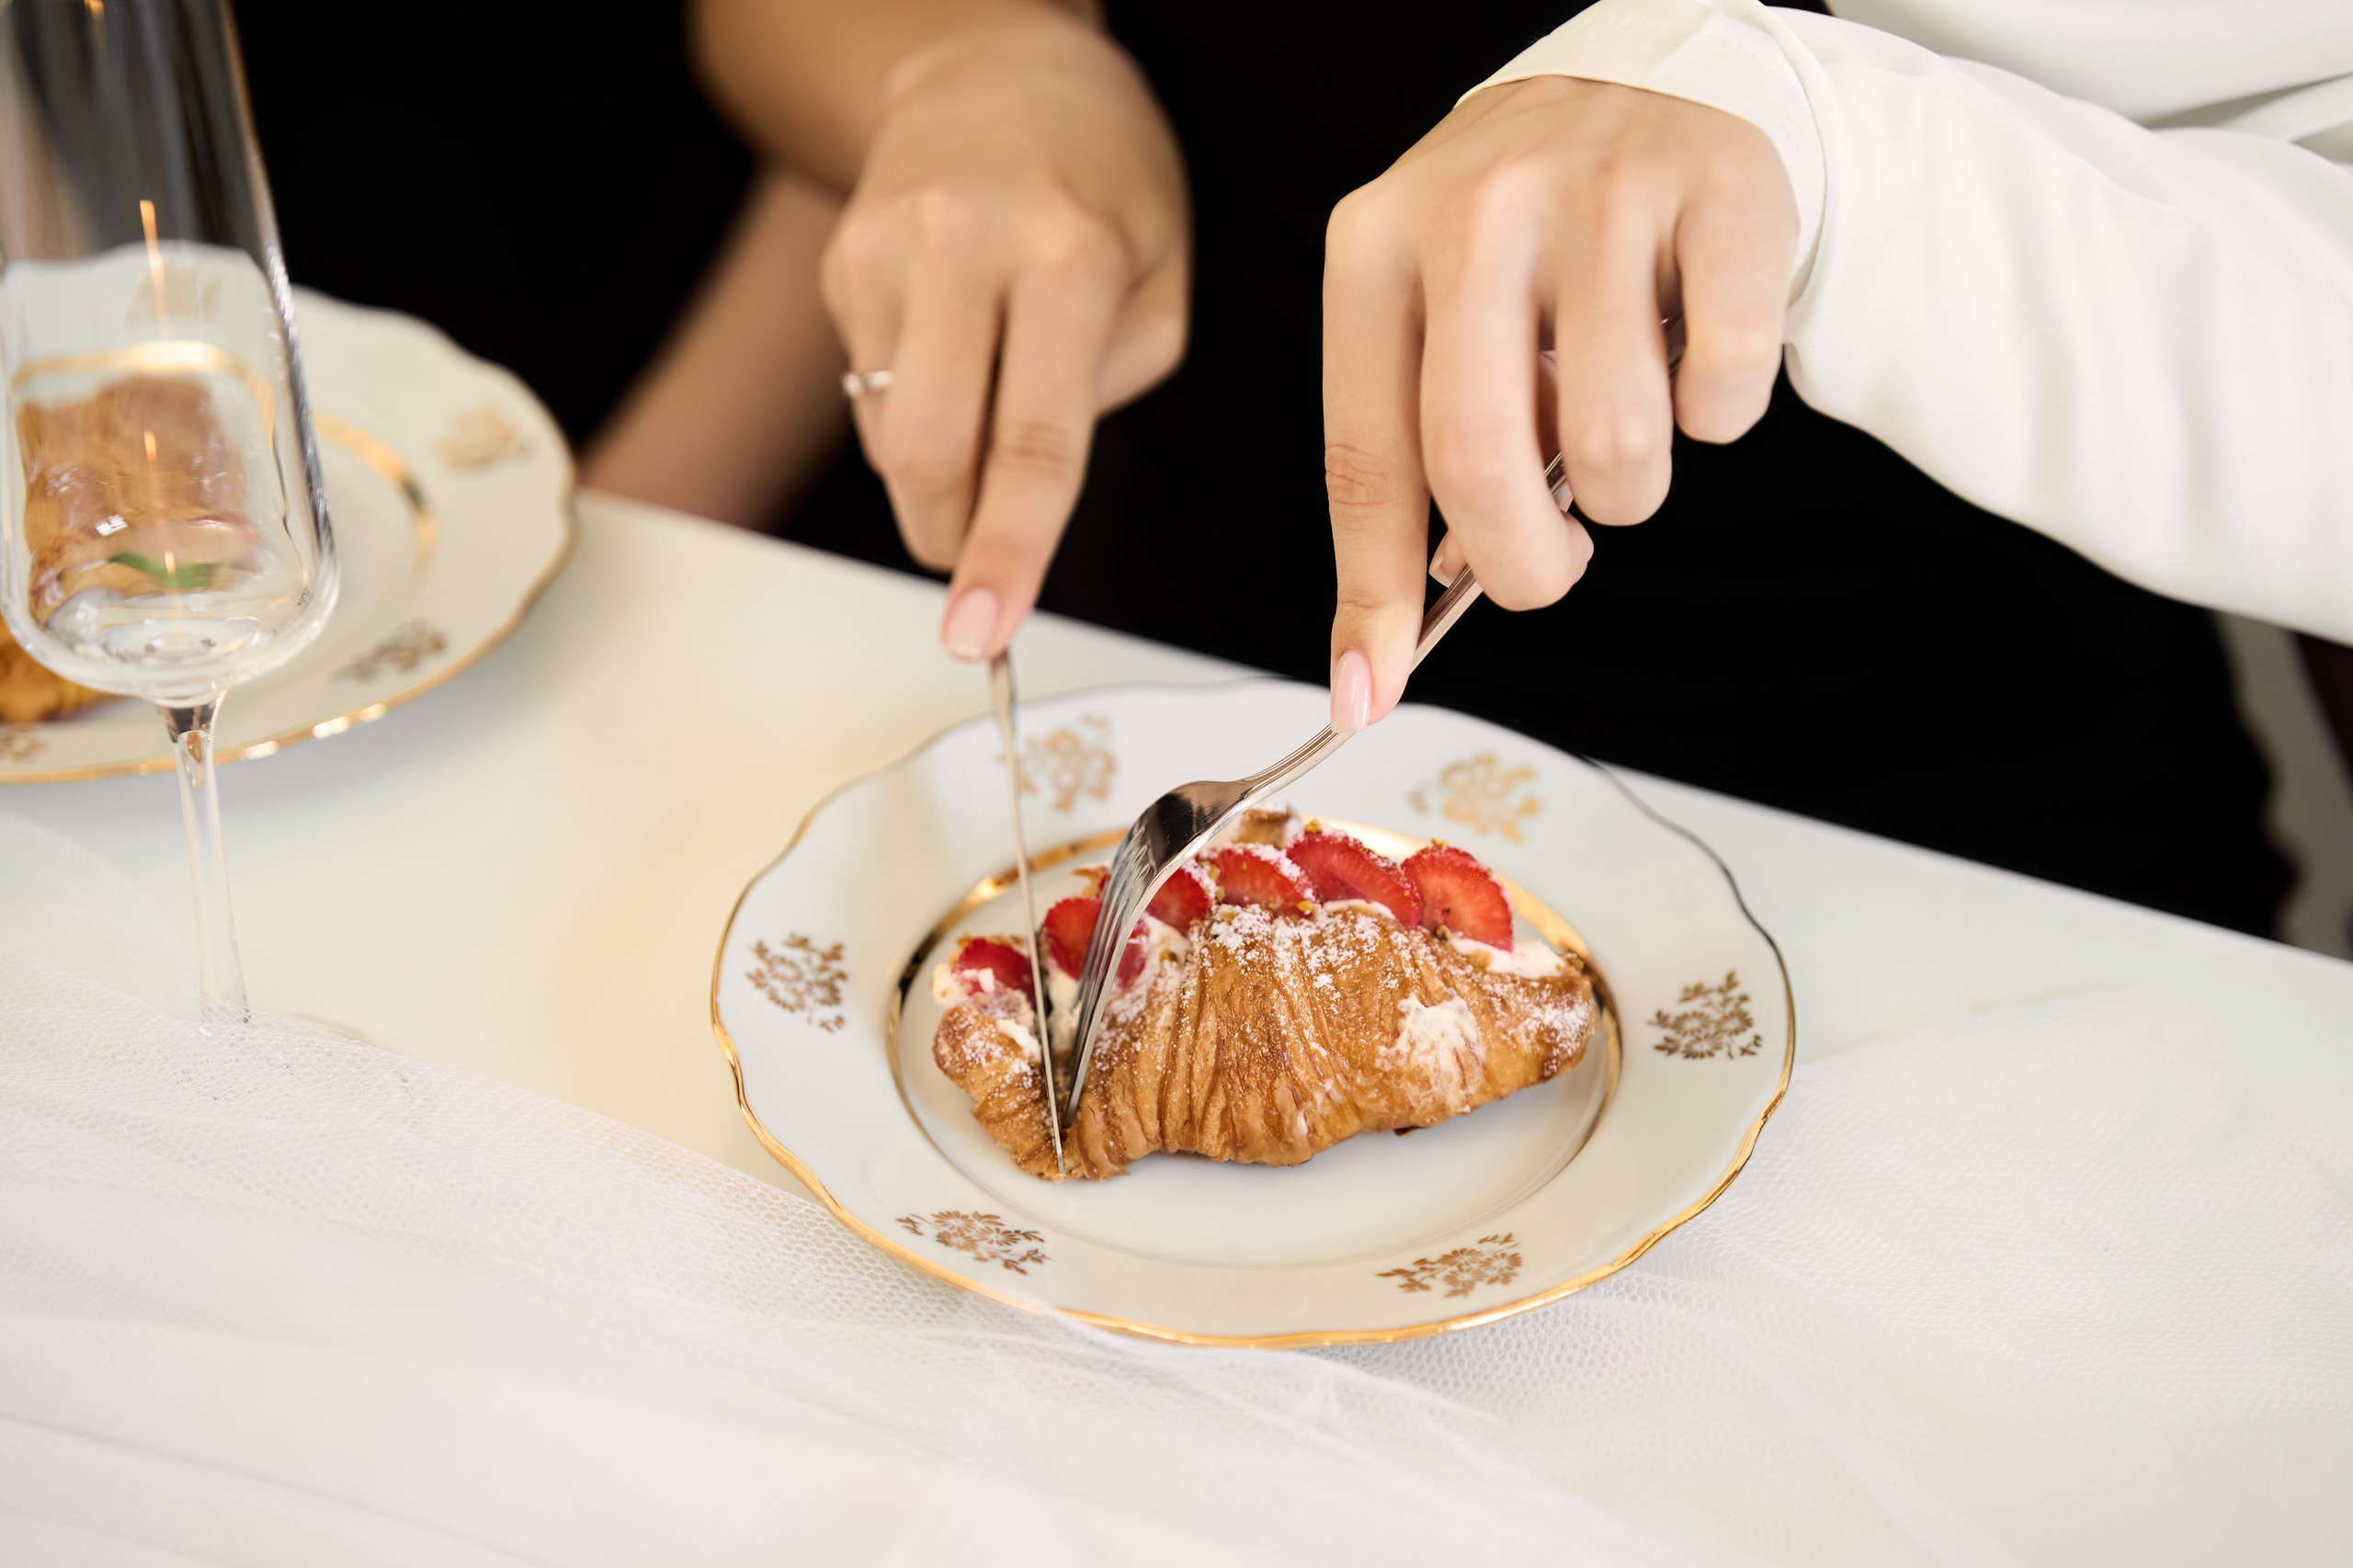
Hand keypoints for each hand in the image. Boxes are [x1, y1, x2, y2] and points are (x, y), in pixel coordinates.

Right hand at [821, 9, 1187, 659]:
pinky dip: (908, 411)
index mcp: (1067, 256)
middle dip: (950, 539)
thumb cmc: (1104, 181)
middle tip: (978, 573)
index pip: (1033, 443)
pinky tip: (948, 354)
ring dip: (934, 474)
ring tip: (985, 408)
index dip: (1006, 554)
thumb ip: (1110, 389)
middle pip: (926, 454)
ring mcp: (884, 250)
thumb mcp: (1162, 278)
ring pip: (885, 436)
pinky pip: (863, 393)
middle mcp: (962, 246)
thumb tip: (1018, 492)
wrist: (998, 66)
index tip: (982, 634)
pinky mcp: (839, 262)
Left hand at [1321, 76, 1795, 730]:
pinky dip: (1718, 420)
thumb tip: (1381, 657)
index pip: (1364, 456)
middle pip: (1477, 459)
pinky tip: (1692, 371)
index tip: (1371, 692)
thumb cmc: (1522, 253)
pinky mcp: (1718, 193)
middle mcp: (1474, 209)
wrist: (1644, 94)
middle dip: (1521, 565)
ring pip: (1611, 441)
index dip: (1373, 592)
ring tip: (1621, 444)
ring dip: (1628, 494)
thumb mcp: (1432, 330)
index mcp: (1374, 249)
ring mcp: (1598, 191)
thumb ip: (1409, 469)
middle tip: (1551, 565)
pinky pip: (1723, 389)